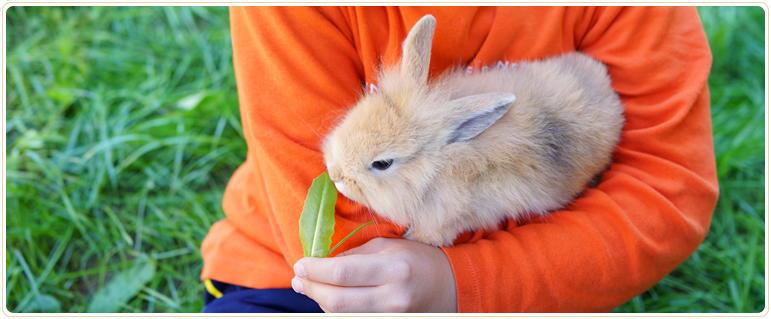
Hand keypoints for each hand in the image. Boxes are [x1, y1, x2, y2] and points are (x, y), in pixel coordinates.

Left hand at [291, 237, 457, 312]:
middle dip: (311, 289)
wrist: (451, 287)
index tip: (299, 265)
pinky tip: (329, 299)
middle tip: (297, 279)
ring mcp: (392, 317)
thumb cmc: (418, 260)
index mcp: (393, 268)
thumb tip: (320, 263)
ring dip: (320, 301)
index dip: (314, 271)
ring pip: (343, 316)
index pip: (342, 272)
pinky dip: (337, 312)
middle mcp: (393, 297)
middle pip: (337, 301)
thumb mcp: (390, 246)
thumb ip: (355, 255)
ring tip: (309, 287)